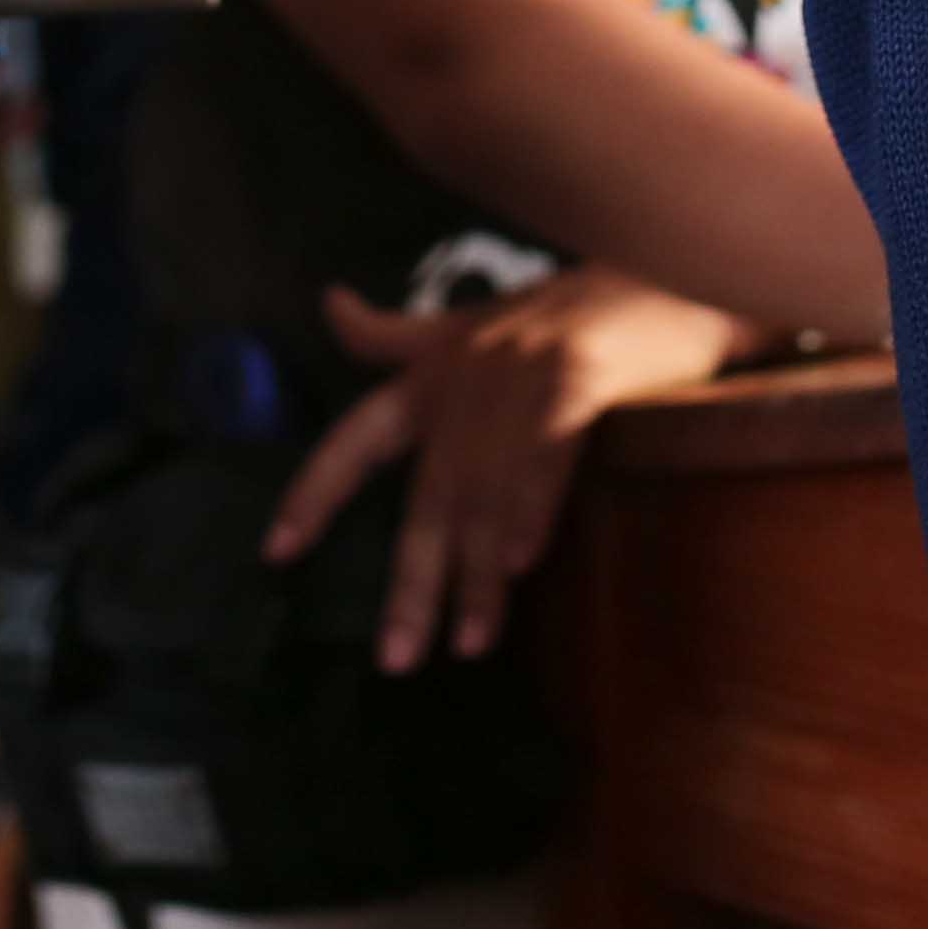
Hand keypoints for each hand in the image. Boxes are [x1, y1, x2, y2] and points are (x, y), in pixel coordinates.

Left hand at [261, 270, 749, 671]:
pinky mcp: (580, 377)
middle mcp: (464, 377)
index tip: (275, 552)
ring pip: (487, 495)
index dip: (313, 493)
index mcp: (430, 369)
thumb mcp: (463, 319)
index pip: (355, 438)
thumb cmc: (558, 307)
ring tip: (470, 642)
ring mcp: (522, 375)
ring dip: (478, 576)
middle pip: (428, 496)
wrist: (652, 270)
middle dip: (412, 582)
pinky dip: (531, 511)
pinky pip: (545, 458)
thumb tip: (326, 303)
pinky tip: (521, 566)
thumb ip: (393, 333)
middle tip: (396, 658)